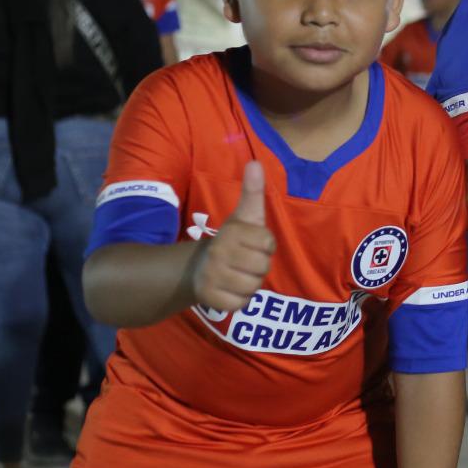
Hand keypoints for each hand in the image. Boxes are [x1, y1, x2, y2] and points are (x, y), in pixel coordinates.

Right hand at [190, 161, 275, 313]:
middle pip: (263, 267)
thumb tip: (255, 162)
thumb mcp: (245, 215)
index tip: (252, 242)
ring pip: (253, 287)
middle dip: (258, 266)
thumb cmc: (232, 240)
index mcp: (231, 231)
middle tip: (244, 260)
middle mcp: (219, 253)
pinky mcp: (211, 299)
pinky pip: (241, 304)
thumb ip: (252, 191)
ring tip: (237, 274)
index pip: (268, 243)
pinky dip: (239, 299)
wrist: (200, 267)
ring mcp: (213, 277)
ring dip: (250, 283)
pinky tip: (229, 289)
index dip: (265, 245)